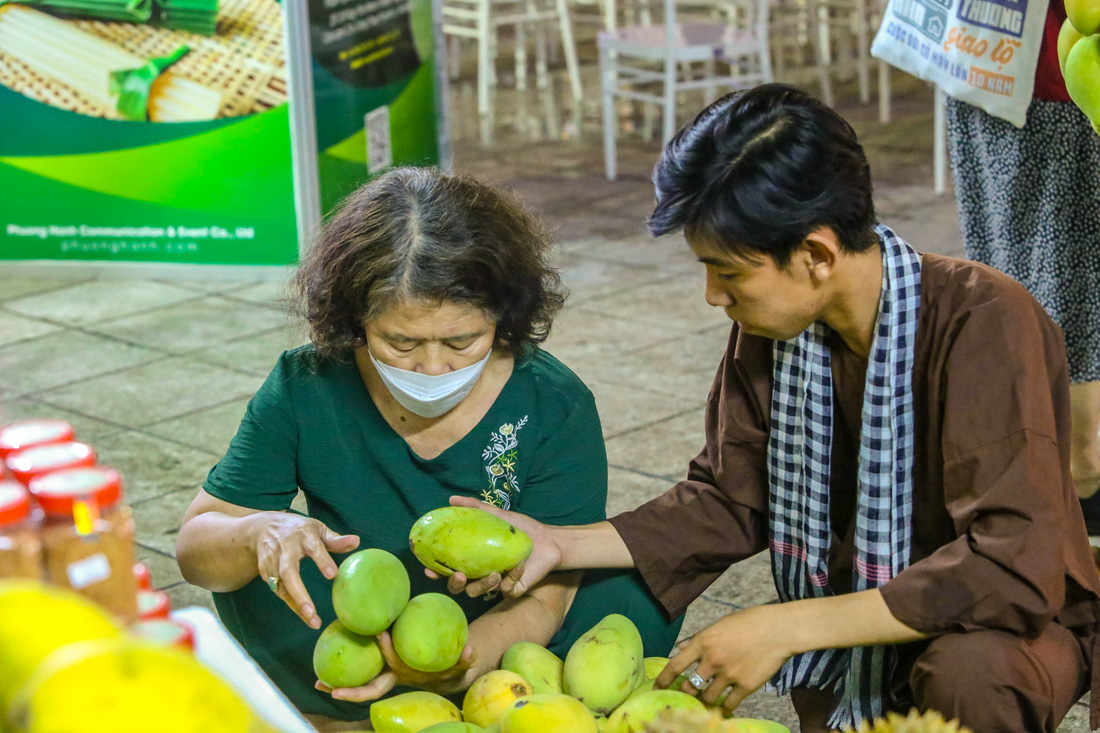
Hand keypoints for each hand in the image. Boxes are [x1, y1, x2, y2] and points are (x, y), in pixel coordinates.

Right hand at [253, 513, 359, 628]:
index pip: (313, 547)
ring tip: (313, 621)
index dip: (322, 560)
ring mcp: (272, 561)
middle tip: (311, 611)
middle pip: (288, 571)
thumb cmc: (299, 530)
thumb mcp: (318, 529)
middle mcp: (285, 548)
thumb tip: (357, 541)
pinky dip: (291, 604)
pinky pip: (279, 591)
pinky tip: (304, 616)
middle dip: (299, 592)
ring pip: (281, 586)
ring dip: (296, 604)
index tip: (332, 575)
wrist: (262, 528)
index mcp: (303, 535)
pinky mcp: (265, 572)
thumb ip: (336, 540)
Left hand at [315, 630, 477, 700]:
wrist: (446, 676)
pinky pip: (360, 674)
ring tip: (317, 682)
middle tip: (328, 688)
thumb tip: (470, 648)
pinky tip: (326, 664)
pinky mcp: (380, 669)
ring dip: (338, 685)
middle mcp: (394, 678)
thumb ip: (466, 658)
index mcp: (410, 674)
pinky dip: (343, 672)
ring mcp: (386, 675)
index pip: (397, 663)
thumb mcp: (461, 664)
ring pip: (361, 684)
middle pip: (371, 689)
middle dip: (351, 691)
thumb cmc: (452, 667)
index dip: (389, 651)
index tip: (381, 634)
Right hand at [424, 496, 562, 598]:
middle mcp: (481, 574)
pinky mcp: (513, 590)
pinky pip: (506, 589)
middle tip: (459, 575)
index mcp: (474, 559)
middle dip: (454, 584)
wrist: (549, 540)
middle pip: (459, 587)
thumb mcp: (497, 516)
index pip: (449, 569)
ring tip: (494, 573)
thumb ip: (475, 508)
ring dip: (482, 585)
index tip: (429, 568)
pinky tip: (519, 565)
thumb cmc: (521, 529)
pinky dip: (511, 577)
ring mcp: (496, 584)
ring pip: (478, 592)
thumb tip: (451, 499)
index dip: (437, 571)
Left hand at [656, 605, 793, 714]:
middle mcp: (712, 660)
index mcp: (703, 642)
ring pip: (708, 697)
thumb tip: (680, 647)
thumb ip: (698, 639)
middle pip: (689, 686)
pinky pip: (728, 704)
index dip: (663, 679)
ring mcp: (729, 674)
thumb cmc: (749, 622)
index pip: (675, 664)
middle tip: (688, 694)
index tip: (657, 687)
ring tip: (708, 698)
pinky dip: (725, 706)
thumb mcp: (719, 624)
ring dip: (707, 699)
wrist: (778, 630)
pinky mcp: (745, 686)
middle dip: (686, 692)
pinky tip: (725, 704)